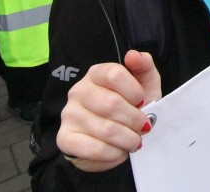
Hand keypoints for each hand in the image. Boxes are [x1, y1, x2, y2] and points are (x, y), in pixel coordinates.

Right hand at [56, 50, 161, 172]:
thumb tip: (134, 55)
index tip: (142, 102)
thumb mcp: (144, 85)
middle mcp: (78, 91)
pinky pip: (94, 149)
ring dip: (128, 139)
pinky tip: (118, 151)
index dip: (134, 90)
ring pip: (106, 130)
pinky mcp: (65, 139)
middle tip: (143, 127)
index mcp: (96, 74)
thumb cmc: (130, 107)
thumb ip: (144, 67)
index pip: (114, 74)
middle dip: (134, 119)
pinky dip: (113, 154)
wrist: (112, 139)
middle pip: (111, 104)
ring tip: (134, 141)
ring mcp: (69, 115)